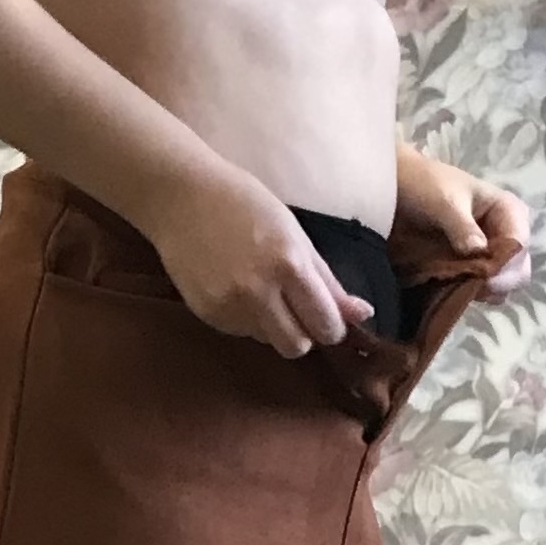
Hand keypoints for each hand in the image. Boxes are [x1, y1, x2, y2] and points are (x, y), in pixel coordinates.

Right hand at [145, 165, 375, 359]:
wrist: (181, 197)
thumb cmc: (245, 204)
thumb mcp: (295, 235)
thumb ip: (328, 281)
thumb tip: (364, 314)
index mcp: (289, 265)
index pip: (325, 324)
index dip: (332, 326)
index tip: (327, 316)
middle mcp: (258, 291)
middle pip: (297, 347)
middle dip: (303, 333)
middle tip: (297, 310)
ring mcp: (228, 305)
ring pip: (267, 340)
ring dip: (272, 324)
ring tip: (259, 289)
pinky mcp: (205, 313)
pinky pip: (239, 330)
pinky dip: (244, 316)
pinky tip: (234, 287)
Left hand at [394, 149, 531, 302]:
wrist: (396, 188)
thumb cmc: (424, 186)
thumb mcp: (445, 202)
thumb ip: (462, 226)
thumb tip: (478, 251)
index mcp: (508, 212)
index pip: (519, 245)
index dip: (506, 266)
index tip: (486, 281)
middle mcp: (504, 234)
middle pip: (516, 268)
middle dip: (497, 281)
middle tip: (473, 290)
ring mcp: (487, 253)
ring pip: (499, 281)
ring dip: (480, 290)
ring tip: (457, 290)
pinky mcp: (468, 267)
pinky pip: (476, 286)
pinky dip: (466, 292)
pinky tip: (449, 292)